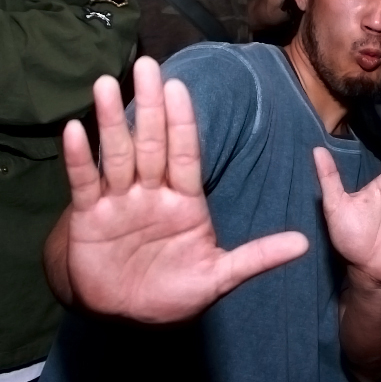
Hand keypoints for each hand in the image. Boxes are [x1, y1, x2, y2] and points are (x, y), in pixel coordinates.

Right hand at [62, 57, 308, 323]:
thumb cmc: (174, 293)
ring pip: (117, 154)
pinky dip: (80, 158)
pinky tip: (76, 129)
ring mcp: (119, 202)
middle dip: (151, 106)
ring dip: (113, 121)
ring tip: (106, 84)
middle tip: (148, 65)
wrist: (125, 316)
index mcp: (185, 201)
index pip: (186, 154)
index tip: (181, 88)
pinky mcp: (89, 217)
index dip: (182, 123)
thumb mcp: (218, 278)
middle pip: (152, 143)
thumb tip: (304, 245)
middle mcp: (151, 193)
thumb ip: (257, 257)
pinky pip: (85, 182)